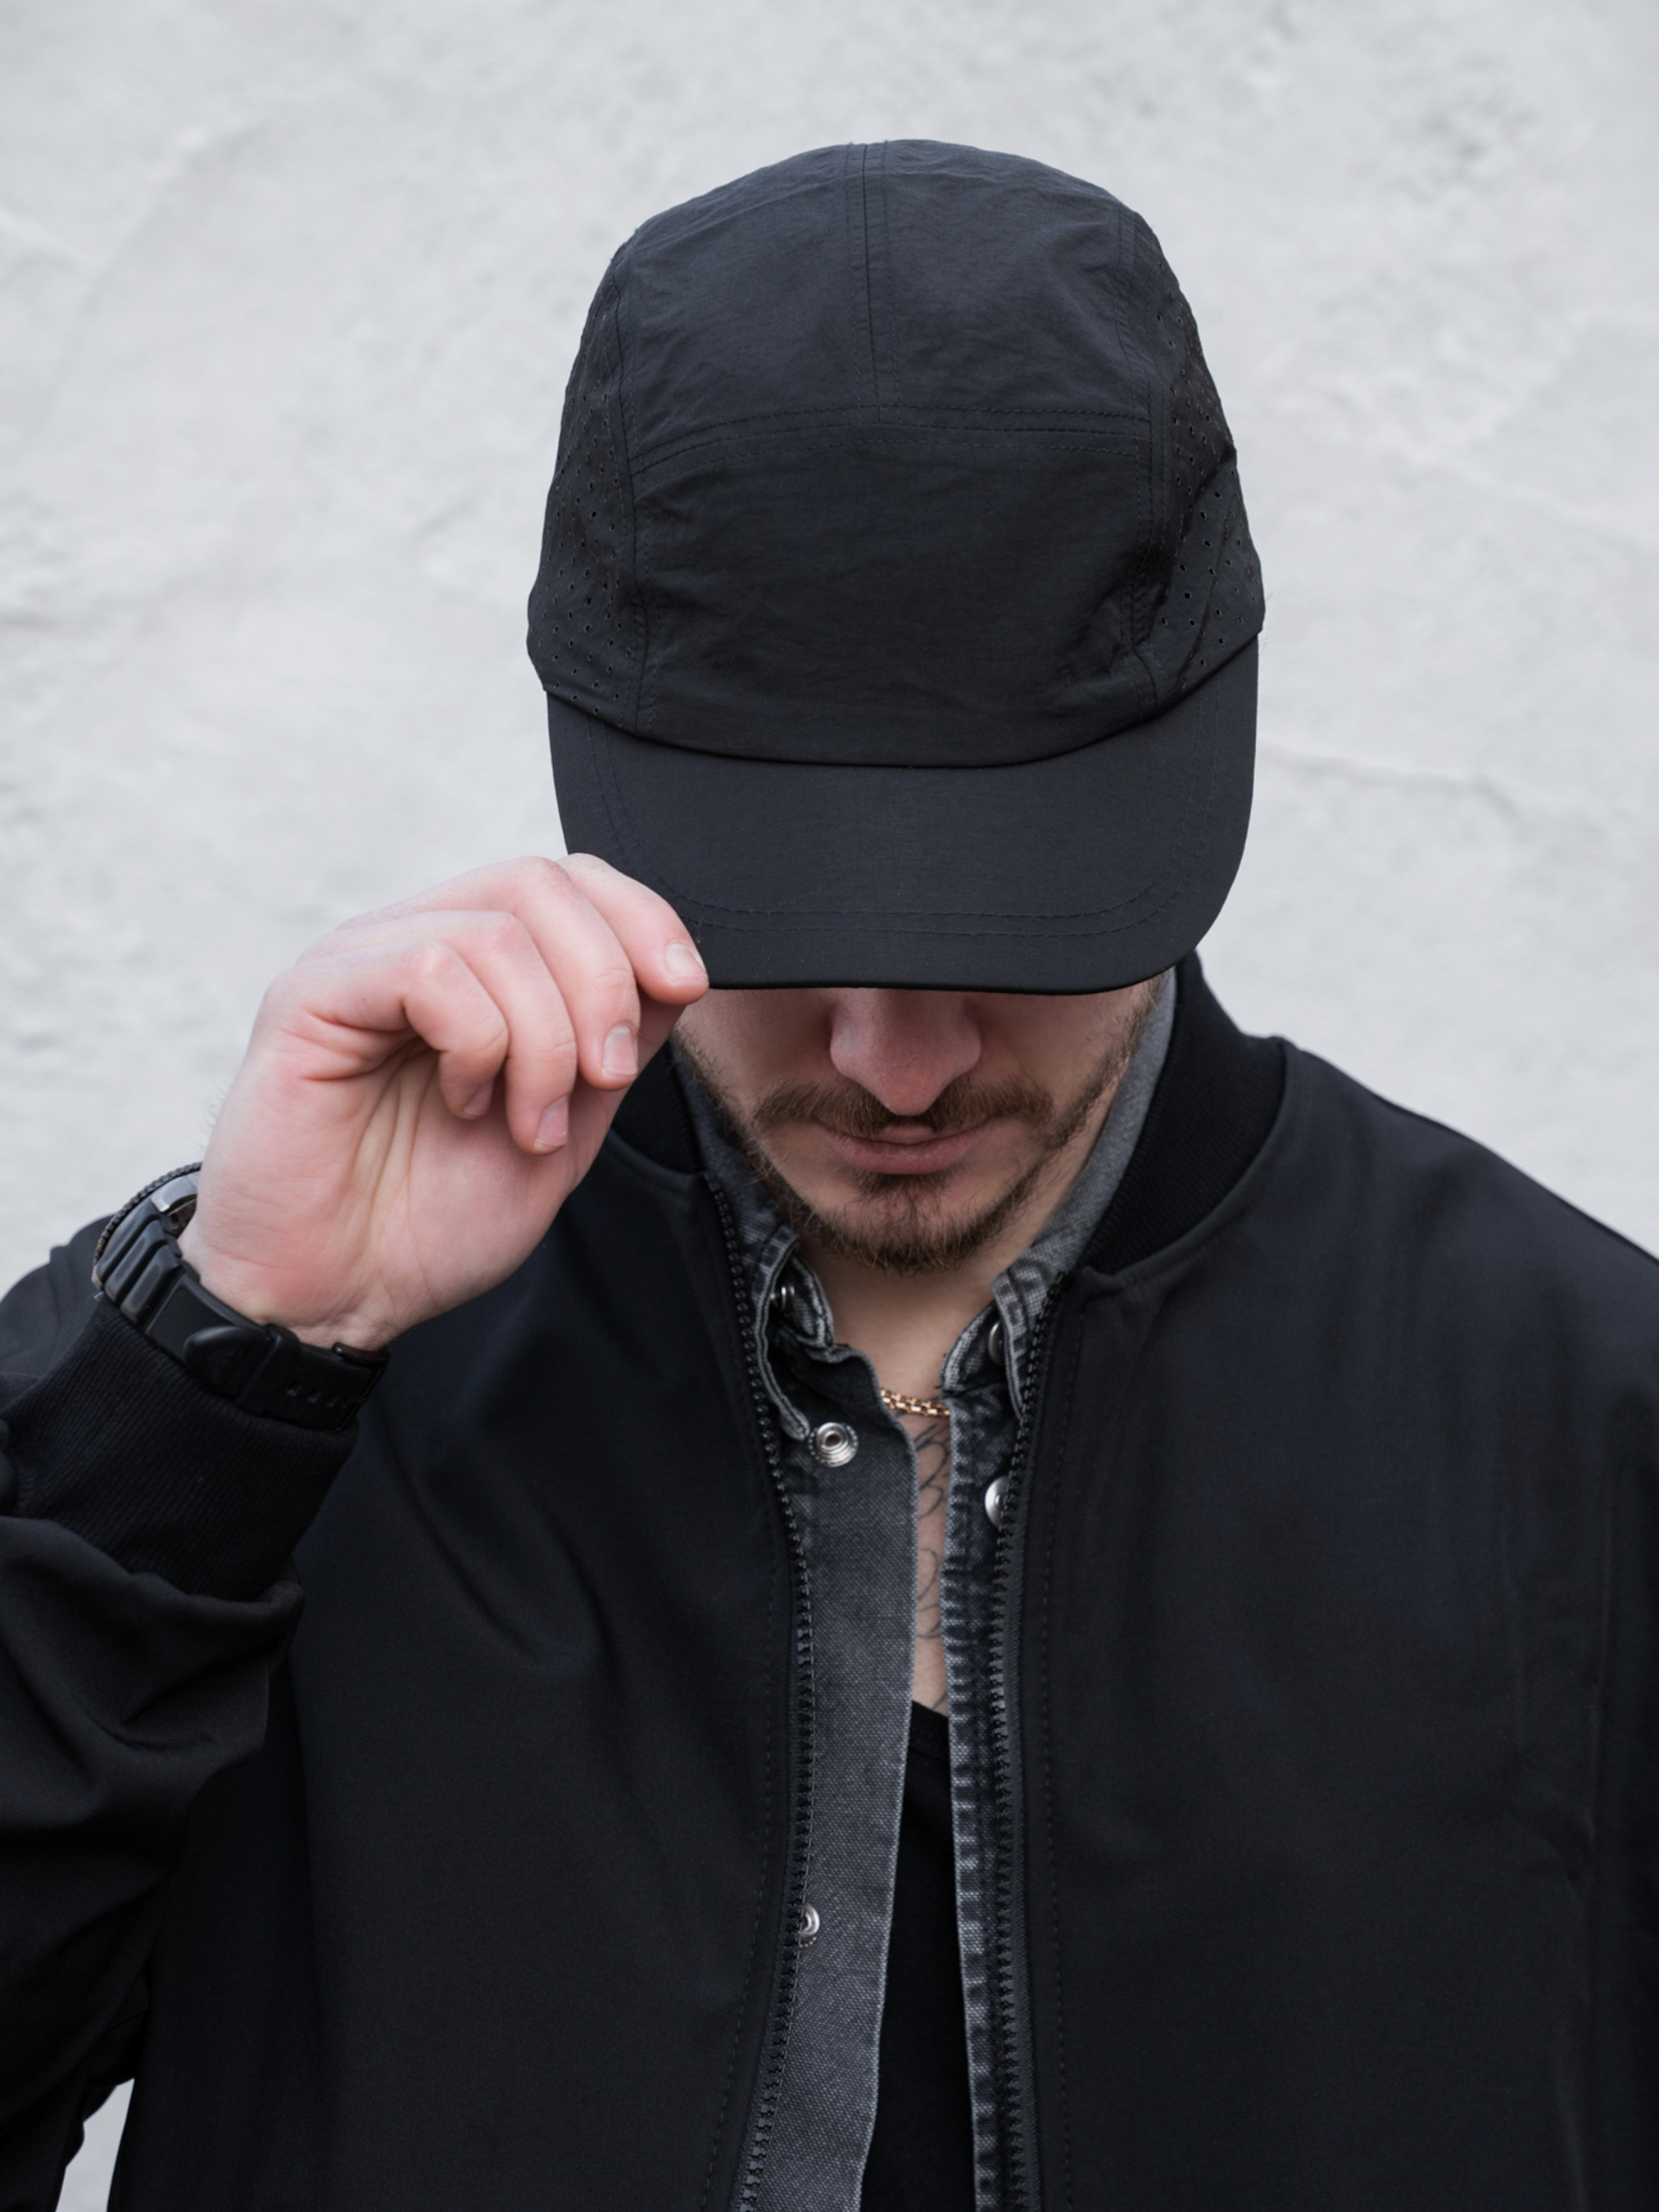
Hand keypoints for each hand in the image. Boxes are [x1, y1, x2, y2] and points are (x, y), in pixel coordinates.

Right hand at [177, 856, 706, 1349]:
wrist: (332, 1300)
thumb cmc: (424, 1224)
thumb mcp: (563, 1132)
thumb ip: (609, 1050)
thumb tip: (673, 976)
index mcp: (474, 971)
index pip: (567, 881)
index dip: (640, 917)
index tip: (685, 985)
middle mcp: (413, 946)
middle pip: (539, 884)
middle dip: (605, 980)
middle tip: (605, 1077)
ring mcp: (359, 964)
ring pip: (496, 931)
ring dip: (545, 1037)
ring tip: (529, 1121)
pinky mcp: (311, 996)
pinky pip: (427, 968)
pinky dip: (478, 1042)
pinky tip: (466, 1102)